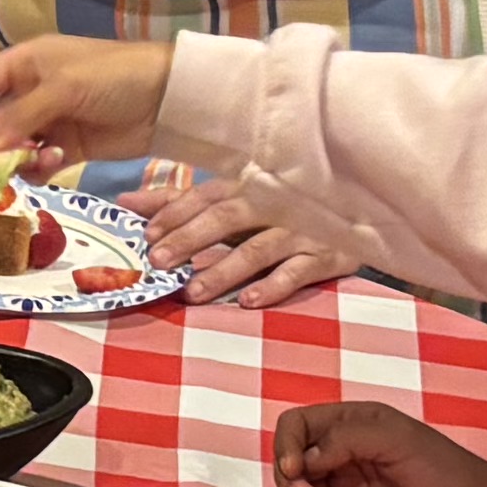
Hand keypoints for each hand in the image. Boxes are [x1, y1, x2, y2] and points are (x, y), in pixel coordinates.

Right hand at [0, 32, 168, 170]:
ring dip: (13, 158)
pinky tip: (55, 163)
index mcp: (21, 64)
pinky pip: (35, 163)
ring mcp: (46, 121)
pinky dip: (37, 168)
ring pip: (8, 147)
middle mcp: (26, 92)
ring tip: (36, 160)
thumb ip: (19, 116)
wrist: (169, 98)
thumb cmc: (114, 76)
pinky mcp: (65, 146)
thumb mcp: (64, 88)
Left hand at [142, 165, 362, 311]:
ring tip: (193, 292)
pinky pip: (298, 272)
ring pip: (257, 249)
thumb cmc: (285, 206)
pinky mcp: (330, 254)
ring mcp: (303, 228)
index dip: (175, 213)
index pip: (204, 195)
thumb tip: (124, 201)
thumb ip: (180, 201)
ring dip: (223, 271)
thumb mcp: (235, 198)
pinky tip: (247, 301)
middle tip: (159, 261)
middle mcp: (273, 202)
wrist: (362, 209)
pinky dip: (273, 286)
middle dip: (190, 239)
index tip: (146, 235)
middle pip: (225, 218)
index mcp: (248, 184)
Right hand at [264, 401, 486, 486]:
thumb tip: (303, 462)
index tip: (295, 470)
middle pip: (288, 464)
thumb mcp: (395, 438)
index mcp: (354, 426)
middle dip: (289, 482)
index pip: (297, 426)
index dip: (286, 445)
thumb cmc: (445, 473)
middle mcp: (343, 458)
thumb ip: (344, 438)